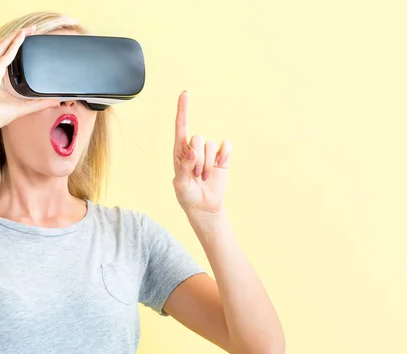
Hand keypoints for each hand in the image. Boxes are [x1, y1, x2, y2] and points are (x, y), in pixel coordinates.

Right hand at [0, 25, 59, 136]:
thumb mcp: (23, 107)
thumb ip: (39, 104)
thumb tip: (55, 102)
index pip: (4, 54)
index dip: (14, 44)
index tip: (25, 38)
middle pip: (3, 45)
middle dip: (16, 35)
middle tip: (31, 29)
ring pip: (2, 45)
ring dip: (15, 35)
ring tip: (28, 29)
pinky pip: (5, 55)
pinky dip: (13, 45)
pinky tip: (21, 38)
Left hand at [173, 91, 232, 216]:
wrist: (205, 207)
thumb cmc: (188, 196)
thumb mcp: (181, 185)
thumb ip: (184, 168)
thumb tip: (192, 152)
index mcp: (180, 152)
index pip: (180, 126)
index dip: (183, 109)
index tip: (184, 93)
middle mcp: (194, 148)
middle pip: (198, 138)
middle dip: (198, 159)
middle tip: (196, 176)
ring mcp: (209, 152)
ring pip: (211, 145)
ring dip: (208, 164)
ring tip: (204, 177)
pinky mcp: (222, 157)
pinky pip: (226, 146)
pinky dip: (224, 155)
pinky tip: (220, 165)